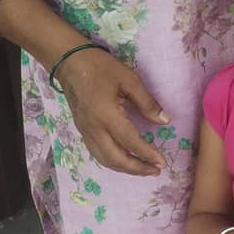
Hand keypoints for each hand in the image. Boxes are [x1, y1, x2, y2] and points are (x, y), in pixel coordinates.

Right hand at [56, 47, 168, 175]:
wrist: (69, 62)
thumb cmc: (101, 67)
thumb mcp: (129, 80)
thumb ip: (147, 103)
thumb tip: (164, 121)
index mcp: (107, 115)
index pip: (130, 142)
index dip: (147, 154)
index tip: (162, 162)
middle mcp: (94, 129)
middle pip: (116, 158)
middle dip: (137, 168)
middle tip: (156, 170)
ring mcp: (85, 131)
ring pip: (105, 159)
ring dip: (125, 168)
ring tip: (143, 169)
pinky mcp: (82, 130)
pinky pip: (97, 153)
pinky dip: (112, 161)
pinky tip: (124, 160)